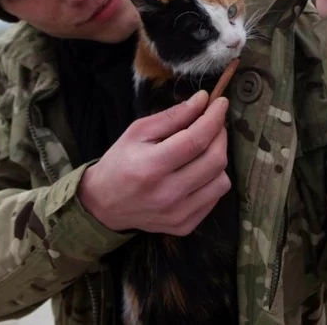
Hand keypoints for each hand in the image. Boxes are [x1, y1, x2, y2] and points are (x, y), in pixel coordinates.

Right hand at [77, 90, 229, 235]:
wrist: (104, 204)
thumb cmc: (121, 161)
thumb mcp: (138, 131)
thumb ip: (173, 116)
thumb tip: (204, 100)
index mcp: (151, 166)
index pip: (196, 140)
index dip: (214, 118)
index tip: (221, 103)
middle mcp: (167, 194)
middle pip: (215, 160)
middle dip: (220, 135)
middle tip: (213, 123)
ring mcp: (178, 214)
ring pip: (222, 181)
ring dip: (218, 158)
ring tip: (204, 149)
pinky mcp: (185, 226)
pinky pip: (216, 198)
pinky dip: (213, 179)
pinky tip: (198, 171)